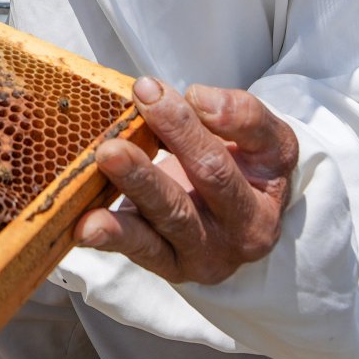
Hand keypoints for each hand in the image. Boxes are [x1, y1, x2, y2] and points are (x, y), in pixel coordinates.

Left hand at [75, 76, 296, 284]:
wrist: (237, 223)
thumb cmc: (241, 167)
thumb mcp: (258, 137)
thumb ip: (236, 113)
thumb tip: (196, 99)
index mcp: (271, 185)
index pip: (254, 141)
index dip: (224, 114)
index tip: (192, 92)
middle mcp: (247, 227)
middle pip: (212, 175)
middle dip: (177, 134)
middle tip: (142, 99)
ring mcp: (208, 252)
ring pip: (173, 215)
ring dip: (138, 182)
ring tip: (108, 156)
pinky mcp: (172, 266)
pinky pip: (141, 249)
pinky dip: (112, 235)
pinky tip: (87, 225)